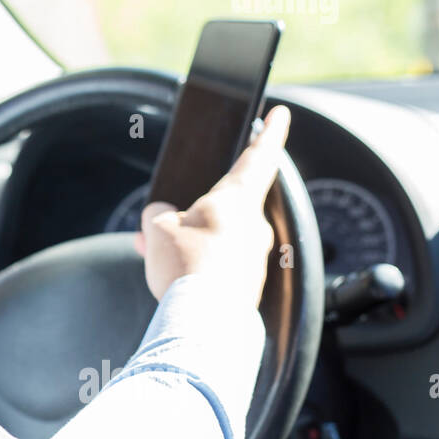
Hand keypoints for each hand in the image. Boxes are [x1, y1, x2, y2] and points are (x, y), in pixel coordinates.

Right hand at [132, 105, 290, 307]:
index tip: (280, 115)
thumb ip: (158, 217)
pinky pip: (220, 265)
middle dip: (193, 213)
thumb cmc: (186, 268)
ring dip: (190, 242)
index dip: (269, 133)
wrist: (205, 323)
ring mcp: (254, 257)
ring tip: (158, 256)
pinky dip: (198, 266)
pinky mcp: (248, 285)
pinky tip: (175, 278)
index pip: (258, 157)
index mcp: (236, 201)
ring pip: (219, 238)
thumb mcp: (158, 231)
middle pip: (225, 207)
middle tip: (166, 221)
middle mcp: (254, 226)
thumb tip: (162, 220)